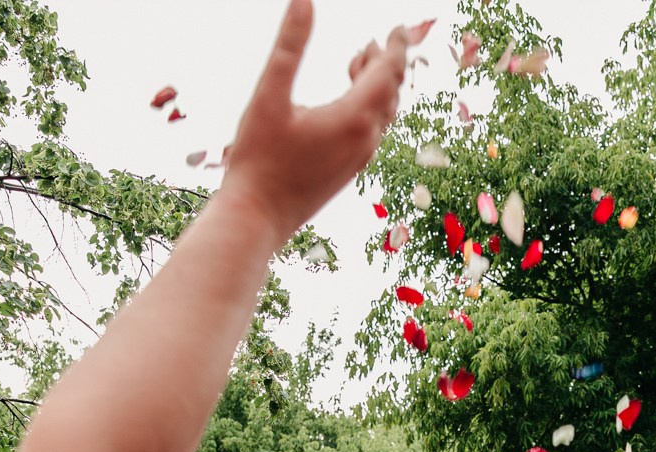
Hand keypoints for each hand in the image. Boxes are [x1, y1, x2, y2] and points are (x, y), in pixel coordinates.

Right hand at [217, 2, 411, 243]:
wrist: (257, 218)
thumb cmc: (258, 159)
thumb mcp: (269, 95)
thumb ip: (289, 46)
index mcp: (353, 118)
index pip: (388, 72)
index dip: (395, 47)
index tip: (398, 28)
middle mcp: (364, 140)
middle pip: (391, 92)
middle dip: (387, 63)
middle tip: (377, 40)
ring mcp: (359, 158)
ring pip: (383, 114)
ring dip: (377, 85)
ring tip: (358, 62)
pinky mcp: (348, 171)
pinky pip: (371, 132)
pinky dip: (368, 108)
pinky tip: (345, 102)